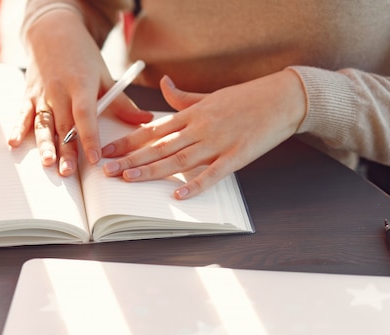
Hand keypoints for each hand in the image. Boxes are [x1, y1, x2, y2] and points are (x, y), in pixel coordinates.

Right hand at [8, 9, 151, 175]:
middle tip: (69, 172)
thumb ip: (122, 102)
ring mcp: (42, 93)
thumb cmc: (83, 56)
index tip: (95, 157)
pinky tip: (14, 143)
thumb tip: (146, 120)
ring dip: (44, 144)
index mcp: (81, 84)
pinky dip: (18, 128)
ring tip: (47, 162)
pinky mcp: (29, 94)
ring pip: (43, 123)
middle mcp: (59, 90)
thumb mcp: (105, 75)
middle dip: (66, 150)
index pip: (86, 114)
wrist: (54, 30)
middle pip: (63, 125)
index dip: (90, 137)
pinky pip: (23, 113)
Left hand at [101, 69, 306, 198]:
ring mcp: (217, 142)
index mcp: (192, 114)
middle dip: (130, 158)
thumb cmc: (246, 98)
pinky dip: (196, 185)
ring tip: (129, 179)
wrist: (283, 98)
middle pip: (159, 146)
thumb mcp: (210, 96)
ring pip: (179, 159)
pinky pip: (213, 173)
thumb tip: (163, 84)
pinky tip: (179, 195)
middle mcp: (199, 128)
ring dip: (152, 170)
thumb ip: (182, 97)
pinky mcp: (237, 156)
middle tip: (107, 170)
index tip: (107, 150)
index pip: (153, 130)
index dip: (128, 141)